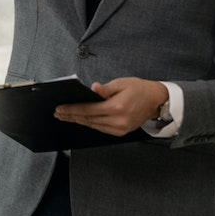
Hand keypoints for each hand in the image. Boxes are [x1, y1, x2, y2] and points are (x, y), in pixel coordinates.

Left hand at [53, 77, 168, 136]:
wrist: (156, 100)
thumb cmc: (139, 88)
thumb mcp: (121, 83)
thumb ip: (105, 89)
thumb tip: (92, 88)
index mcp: (116, 107)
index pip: (88, 110)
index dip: (72, 109)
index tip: (60, 108)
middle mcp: (117, 121)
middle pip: (88, 119)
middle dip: (72, 116)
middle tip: (58, 113)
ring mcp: (120, 128)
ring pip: (93, 125)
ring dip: (79, 121)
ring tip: (66, 117)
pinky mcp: (121, 132)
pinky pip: (101, 129)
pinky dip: (90, 124)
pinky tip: (81, 120)